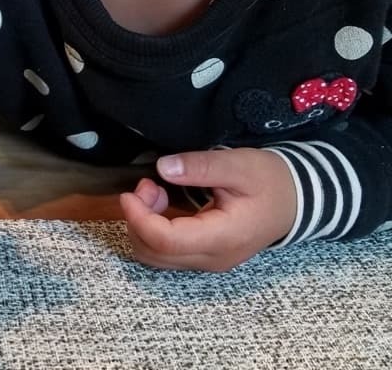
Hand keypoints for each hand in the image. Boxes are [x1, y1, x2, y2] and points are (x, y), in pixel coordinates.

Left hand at [120, 148, 296, 270]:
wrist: (296, 200)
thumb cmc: (270, 180)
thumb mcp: (238, 165)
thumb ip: (200, 166)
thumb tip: (163, 168)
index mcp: (222, 238)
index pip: (167, 241)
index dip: (140, 218)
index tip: (131, 191)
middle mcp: (213, 258)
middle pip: (155, 253)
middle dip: (138, 219)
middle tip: (148, 184)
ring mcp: (209, 261)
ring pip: (157, 256)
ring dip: (144, 224)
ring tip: (155, 190)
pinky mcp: (205, 255)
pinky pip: (167, 252)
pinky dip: (153, 229)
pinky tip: (162, 202)